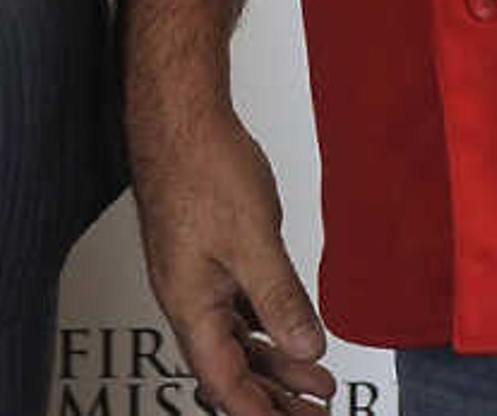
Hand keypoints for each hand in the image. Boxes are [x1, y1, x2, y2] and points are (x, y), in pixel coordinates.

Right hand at [132, 98, 333, 415]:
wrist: (179, 112)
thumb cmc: (200, 164)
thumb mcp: (253, 240)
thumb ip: (280, 299)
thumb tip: (305, 349)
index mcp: (190, 303)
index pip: (225, 382)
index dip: (258, 413)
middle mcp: (188, 296)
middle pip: (230, 368)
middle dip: (273, 399)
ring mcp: (196, 274)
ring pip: (236, 338)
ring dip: (275, 364)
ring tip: (317, 384)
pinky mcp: (207, 253)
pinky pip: (238, 308)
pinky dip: (268, 327)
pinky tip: (292, 333)